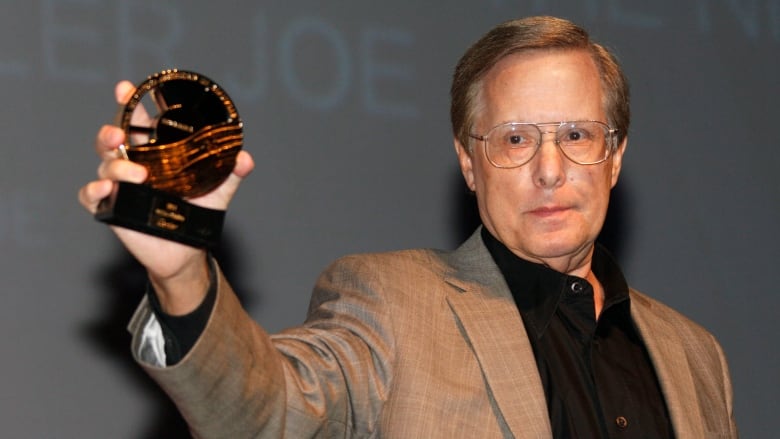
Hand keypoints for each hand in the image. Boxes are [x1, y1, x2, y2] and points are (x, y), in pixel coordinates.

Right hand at [78, 81, 254, 314]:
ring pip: (105, 166)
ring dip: (114, 166)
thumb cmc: (197, 214)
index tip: (126, 89)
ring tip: (136, 175)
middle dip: (111, 129)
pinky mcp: (112, 208)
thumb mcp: (218, 189)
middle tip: (120, 133)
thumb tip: (245, 158)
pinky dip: (93, 190)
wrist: (187, 252)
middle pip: (113, 138)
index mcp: (156, 152)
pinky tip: (107, 190)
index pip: (139, 122)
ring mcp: (121, 186)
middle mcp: (134, 164)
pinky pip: (91, 196)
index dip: (130, 102)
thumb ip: (231, 171)